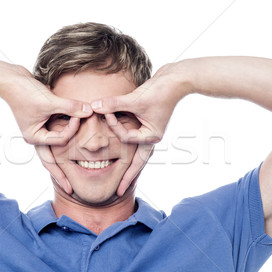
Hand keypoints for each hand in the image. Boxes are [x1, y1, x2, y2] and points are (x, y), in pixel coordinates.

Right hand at [0, 66, 91, 192]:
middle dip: (60, 175)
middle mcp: (35, 137)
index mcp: (34, 137)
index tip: (79, 115)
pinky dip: (62, 138)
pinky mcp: (40, 121)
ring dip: (61, 160)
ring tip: (70, 177)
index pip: (60, 140)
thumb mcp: (49, 101)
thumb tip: (89, 111)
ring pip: (52, 150)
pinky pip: (53, 134)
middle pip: (50, 161)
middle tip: (71, 190)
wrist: (9, 79)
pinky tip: (69, 145)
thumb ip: (70, 107)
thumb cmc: (24, 91)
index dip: (72, 129)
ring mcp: (37, 130)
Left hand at [91, 63, 189, 194]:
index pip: (126, 139)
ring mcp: (150, 132)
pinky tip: (121, 153)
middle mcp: (151, 137)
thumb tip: (94, 106)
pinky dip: (126, 143)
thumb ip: (114, 104)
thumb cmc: (161, 90)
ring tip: (121, 181)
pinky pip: (134, 139)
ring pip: (137, 153)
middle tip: (118, 192)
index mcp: (151, 136)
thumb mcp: (136, 99)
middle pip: (138, 162)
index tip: (105, 113)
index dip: (114, 126)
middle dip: (127, 177)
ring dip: (128, 164)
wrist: (178, 79)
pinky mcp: (147, 123)